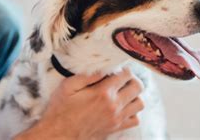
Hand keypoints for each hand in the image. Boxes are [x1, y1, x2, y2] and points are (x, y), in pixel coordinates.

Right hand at [17, 68, 143, 139]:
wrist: (59, 133)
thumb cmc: (61, 109)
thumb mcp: (68, 86)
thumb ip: (87, 75)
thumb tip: (103, 67)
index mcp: (102, 93)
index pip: (126, 74)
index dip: (123, 67)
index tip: (116, 68)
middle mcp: (114, 106)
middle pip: (137, 87)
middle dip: (132, 78)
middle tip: (122, 77)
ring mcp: (117, 119)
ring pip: (140, 103)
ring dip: (134, 95)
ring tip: (123, 91)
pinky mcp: (116, 128)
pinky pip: (135, 119)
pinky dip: (133, 112)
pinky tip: (122, 107)